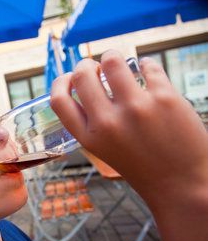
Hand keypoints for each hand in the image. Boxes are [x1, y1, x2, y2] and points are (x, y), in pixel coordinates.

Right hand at [50, 49, 207, 240]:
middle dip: (86, 64)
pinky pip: (148, 66)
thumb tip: (86, 83)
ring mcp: (136, 108)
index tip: (68, 77)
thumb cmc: (142, 166)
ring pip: (112, 60)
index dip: (60, 82)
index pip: (58, 100)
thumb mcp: (104, 150)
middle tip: (96, 66)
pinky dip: (146, 66)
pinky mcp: (164, 97)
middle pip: (82, 75)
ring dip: (112, 56)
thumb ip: (91, 122)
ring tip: (120, 63)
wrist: (183, 184)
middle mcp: (108, 122)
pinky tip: (148, 73)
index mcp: (89, 138)